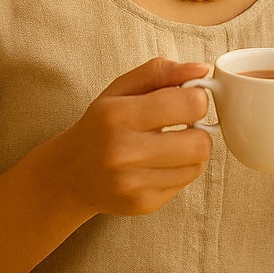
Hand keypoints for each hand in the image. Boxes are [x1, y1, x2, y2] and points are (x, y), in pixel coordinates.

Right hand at [56, 57, 212, 217]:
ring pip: (196, 166)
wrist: (70, 173)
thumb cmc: (101, 124)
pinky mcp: (141, 204)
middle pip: (200, 143)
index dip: (197, 99)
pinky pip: (184, 185)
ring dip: (191, 153)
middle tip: (183, 126)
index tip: (187, 100)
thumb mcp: (122, 88)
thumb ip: (162, 71)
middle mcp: (123, 152)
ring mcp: (132, 183)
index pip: (190, 104)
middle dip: (199, 130)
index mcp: (119, 114)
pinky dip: (179, 172)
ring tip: (170, 146)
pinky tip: (159, 165)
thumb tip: (203, 68)